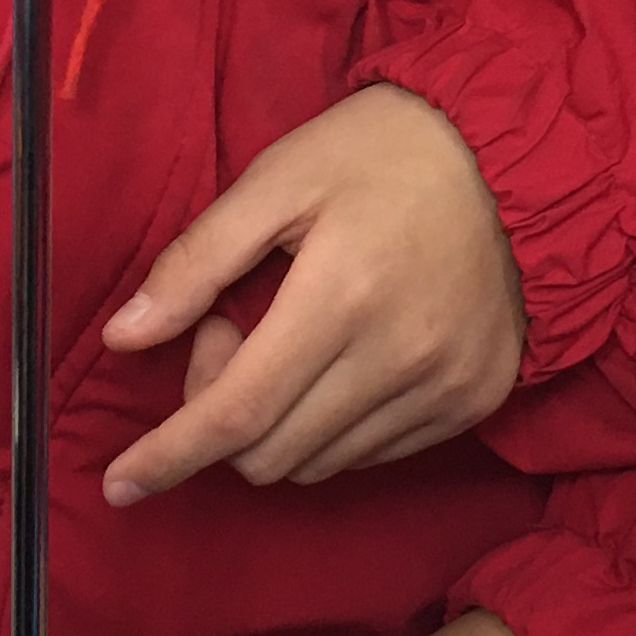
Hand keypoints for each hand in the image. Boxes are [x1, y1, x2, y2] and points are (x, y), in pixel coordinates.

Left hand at [102, 85, 524, 503]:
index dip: (171, 455)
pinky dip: (331, 428)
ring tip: (287, 339)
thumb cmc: (381, 152)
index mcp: (342, 296)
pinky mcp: (476, 398)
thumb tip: (124, 337)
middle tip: (228, 331)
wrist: (515, 152)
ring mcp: (445, 387)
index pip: (237, 413)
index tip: (120, 483)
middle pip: (272, 454)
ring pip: (320, 464)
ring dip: (276, 425)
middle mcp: (399, 358)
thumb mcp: (277, 177)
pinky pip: (375, 453)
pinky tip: (335, 361)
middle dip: (220, 416)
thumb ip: (197, 260)